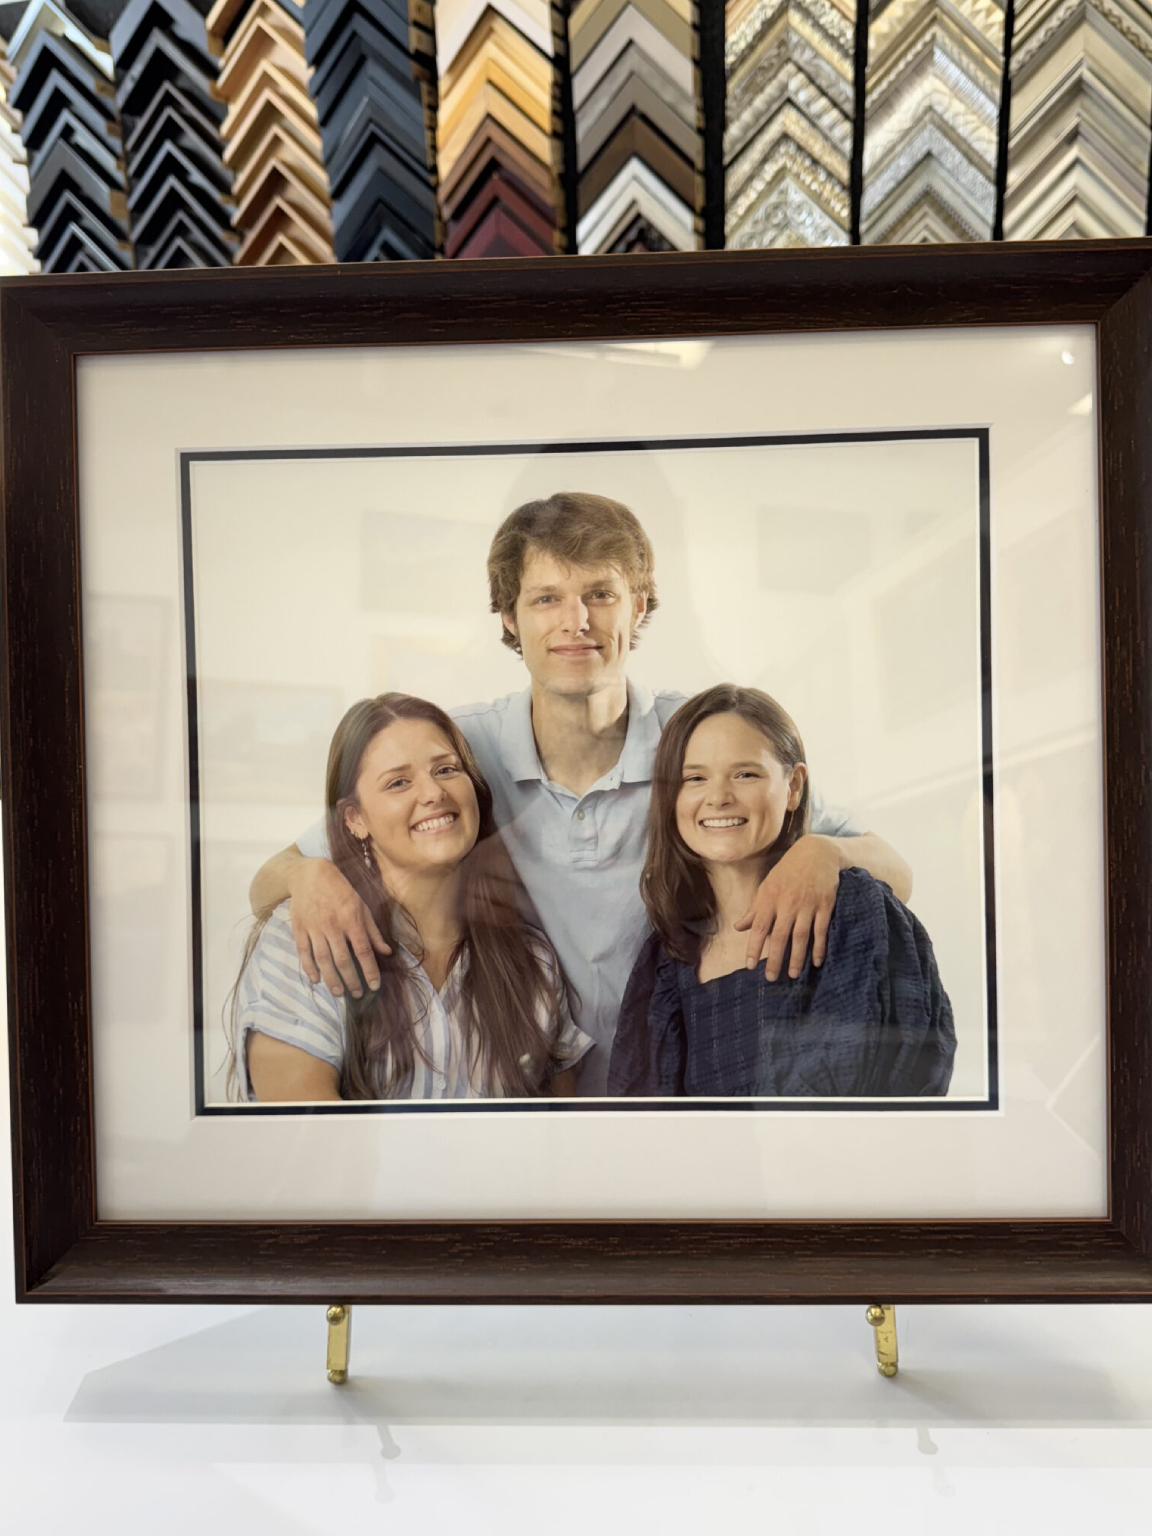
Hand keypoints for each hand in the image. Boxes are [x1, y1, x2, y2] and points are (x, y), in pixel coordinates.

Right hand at [287, 858, 389, 996]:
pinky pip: (304, 953)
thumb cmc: (340, 890)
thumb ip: (372, 931)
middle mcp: (333, 926)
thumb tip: (386, 952)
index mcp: (351, 920)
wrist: (309, 875)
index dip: (370, 971)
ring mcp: (314, 928)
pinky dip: (309, 968)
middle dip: (351, 980)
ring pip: (323, 960)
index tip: (375, 986)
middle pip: (343, 960)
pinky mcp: (299, 929)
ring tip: (339, 993)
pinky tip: (316, 980)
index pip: (363, 951)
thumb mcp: (362, 906)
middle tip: (357, 994)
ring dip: (331, 979)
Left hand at [734, 835, 843, 979]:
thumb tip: (739, 927)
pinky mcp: (825, 905)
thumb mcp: (767, 886)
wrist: (816, 852)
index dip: (754, 946)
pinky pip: (821, 930)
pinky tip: (816, 961)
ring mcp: (807, 905)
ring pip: (801, 936)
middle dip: (775, 959)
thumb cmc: (787, 871)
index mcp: (770, 898)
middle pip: (780, 936)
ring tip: (793, 974)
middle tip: (772, 978)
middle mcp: (787, 903)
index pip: (760, 927)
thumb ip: (754, 909)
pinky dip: (819, 947)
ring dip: (797, 957)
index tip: (750, 965)